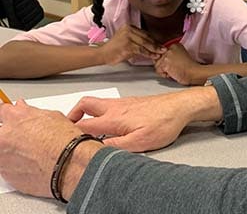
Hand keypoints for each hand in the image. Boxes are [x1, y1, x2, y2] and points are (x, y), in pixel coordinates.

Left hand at [0, 100, 81, 196]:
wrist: (67, 164)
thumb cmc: (63, 141)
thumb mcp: (52, 116)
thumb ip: (31, 113)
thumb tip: (24, 110)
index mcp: (15, 118)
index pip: (2, 111)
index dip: (9, 114)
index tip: (10, 117)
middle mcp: (4, 137)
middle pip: (0, 132)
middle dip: (7, 132)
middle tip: (22, 136)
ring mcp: (2, 157)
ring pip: (1, 151)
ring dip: (11, 149)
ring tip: (31, 152)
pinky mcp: (5, 175)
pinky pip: (6, 167)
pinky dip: (16, 165)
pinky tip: (32, 163)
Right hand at [68, 88, 222, 152]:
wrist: (181, 106)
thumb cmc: (163, 123)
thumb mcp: (140, 142)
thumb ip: (116, 146)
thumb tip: (95, 149)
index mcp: (114, 118)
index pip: (83, 124)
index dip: (70, 132)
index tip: (62, 141)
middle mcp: (115, 107)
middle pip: (85, 104)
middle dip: (72, 115)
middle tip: (67, 128)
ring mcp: (123, 102)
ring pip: (96, 102)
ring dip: (85, 112)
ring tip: (83, 127)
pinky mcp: (131, 102)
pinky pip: (108, 104)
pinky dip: (99, 111)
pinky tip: (106, 123)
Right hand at [99, 24, 164, 64]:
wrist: (103, 54)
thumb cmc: (114, 49)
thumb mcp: (126, 40)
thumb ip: (137, 40)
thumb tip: (151, 44)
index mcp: (129, 26)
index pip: (145, 33)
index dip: (153, 40)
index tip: (160, 44)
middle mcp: (128, 29)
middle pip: (146, 37)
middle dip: (156, 44)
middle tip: (163, 48)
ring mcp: (128, 36)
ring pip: (145, 43)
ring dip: (154, 49)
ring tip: (160, 53)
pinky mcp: (127, 45)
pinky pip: (141, 50)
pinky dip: (148, 53)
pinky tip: (153, 56)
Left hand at [154, 43, 200, 84]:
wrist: (193, 73)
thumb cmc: (189, 68)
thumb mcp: (181, 56)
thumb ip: (172, 55)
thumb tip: (162, 59)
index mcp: (175, 45)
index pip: (161, 52)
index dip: (166, 60)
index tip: (173, 63)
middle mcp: (170, 48)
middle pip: (158, 58)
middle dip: (163, 65)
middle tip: (173, 68)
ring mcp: (167, 55)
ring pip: (157, 64)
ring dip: (163, 70)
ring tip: (173, 71)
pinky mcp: (165, 63)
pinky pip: (158, 70)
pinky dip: (164, 74)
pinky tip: (172, 74)